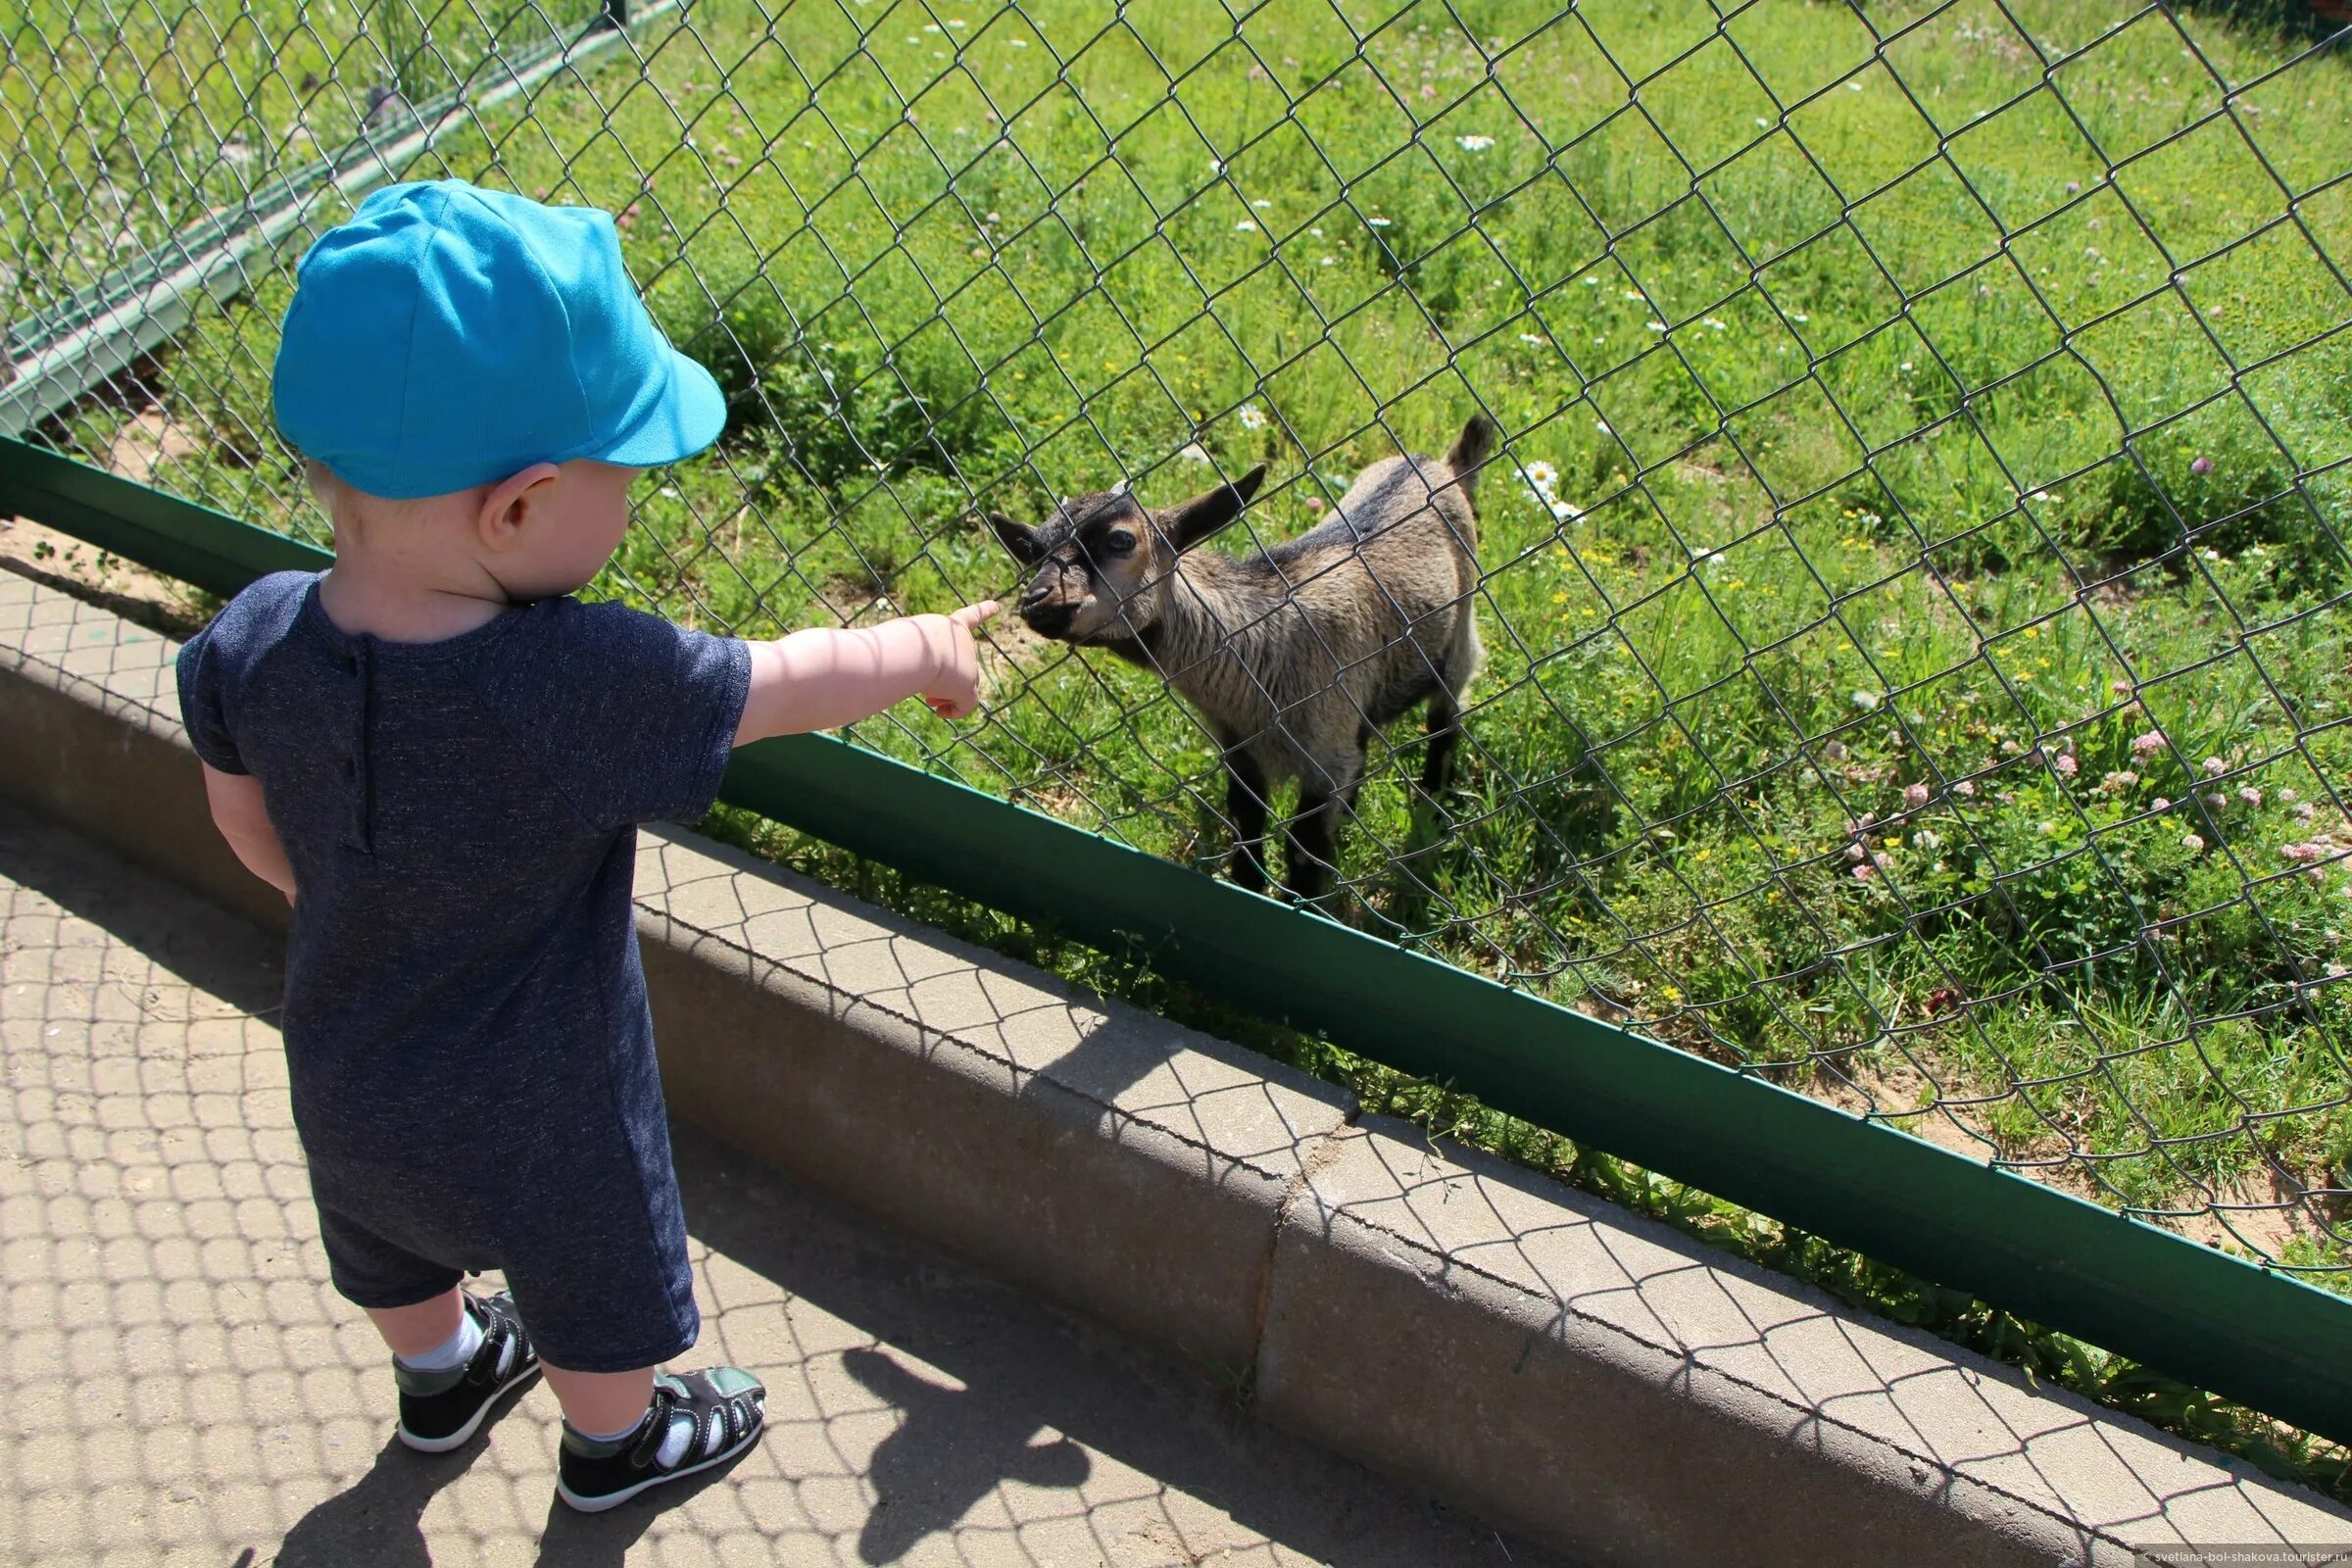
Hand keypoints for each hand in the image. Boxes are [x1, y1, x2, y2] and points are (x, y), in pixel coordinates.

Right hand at [919, 600, 999, 718]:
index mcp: (949, 626)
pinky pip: (967, 704)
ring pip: (959, 687)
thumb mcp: (910, 644)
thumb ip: (921, 658)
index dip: (983, 611)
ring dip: (943, 695)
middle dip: (943, 680)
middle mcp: (964, 642)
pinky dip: (955, 711)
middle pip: (958, 666)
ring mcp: (969, 664)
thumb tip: (931, 684)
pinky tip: (940, 713)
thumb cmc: (904, 642)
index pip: (969, 616)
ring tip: (928, 699)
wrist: (915, 649)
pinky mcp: (968, 685)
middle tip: (925, 689)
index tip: (995, 605)